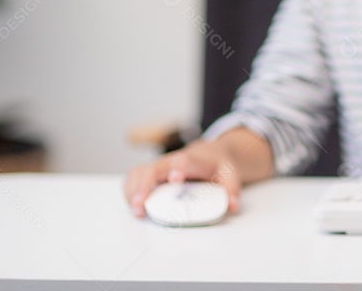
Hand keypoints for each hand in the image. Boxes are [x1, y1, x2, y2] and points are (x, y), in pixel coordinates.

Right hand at [123, 138, 242, 217]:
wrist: (210, 153)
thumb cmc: (217, 164)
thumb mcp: (230, 174)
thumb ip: (232, 189)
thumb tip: (232, 206)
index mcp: (193, 160)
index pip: (184, 161)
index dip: (179, 168)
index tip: (174, 179)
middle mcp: (172, 160)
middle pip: (153, 168)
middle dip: (144, 186)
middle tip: (140, 207)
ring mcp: (160, 165)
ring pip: (139, 172)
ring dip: (133, 190)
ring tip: (135, 210)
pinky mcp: (151, 171)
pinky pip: (134, 177)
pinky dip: (129, 189)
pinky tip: (131, 203)